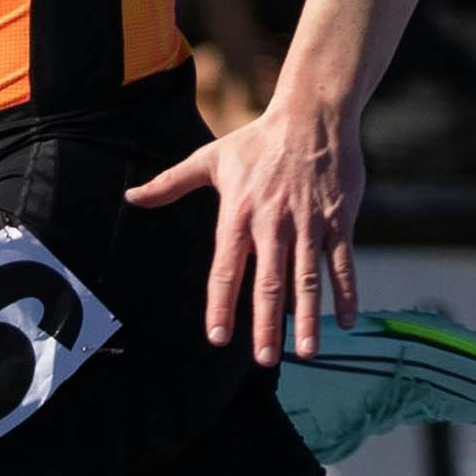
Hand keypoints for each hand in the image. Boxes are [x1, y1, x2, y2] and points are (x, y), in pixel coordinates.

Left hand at [130, 73, 365, 359]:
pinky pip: (341, 262)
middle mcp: (273, 224)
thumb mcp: (210, 159)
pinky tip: (345, 321)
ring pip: (307, 279)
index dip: (222, 305)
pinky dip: (345, 292)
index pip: (226, 269)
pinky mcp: (339, 219)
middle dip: (266, 324)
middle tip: (266, 360)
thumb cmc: (258, 140)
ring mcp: (308, 223)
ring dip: (307, 318)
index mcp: (239, 214)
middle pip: (268, 283)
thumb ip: (170, 183)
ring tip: (305, 352)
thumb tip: (131, 196)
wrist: (311, 115)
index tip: (218, 338)